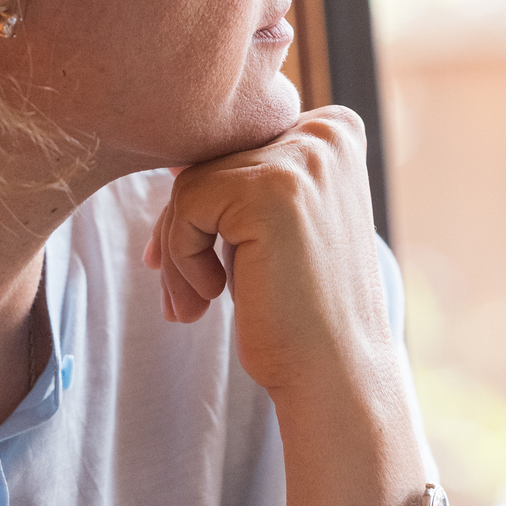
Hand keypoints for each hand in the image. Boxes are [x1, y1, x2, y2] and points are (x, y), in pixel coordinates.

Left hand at [144, 105, 396, 415]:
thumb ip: (240, 182)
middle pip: (209, 160)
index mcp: (334, 132)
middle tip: (185, 299)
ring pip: (190, 183)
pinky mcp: (271, 191)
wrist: (335, 373)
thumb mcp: (275, 228)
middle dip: (183, 233)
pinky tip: (213, 298)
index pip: (233, 145)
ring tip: (194, 307)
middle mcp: (325, 133)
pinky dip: (182, 258)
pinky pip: (186, 204)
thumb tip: (170, 159)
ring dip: (178, 252)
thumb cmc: (299, 309)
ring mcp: (302, 158)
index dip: (204, 209)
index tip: (198, 265)